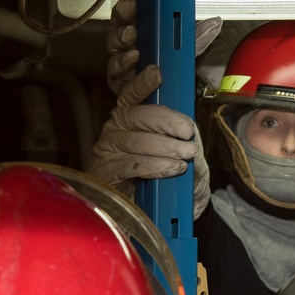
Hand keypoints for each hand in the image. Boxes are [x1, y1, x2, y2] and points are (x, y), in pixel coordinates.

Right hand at [88, 66, 210, 217]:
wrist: (162, 221)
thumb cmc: (171, 185)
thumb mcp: (188, 160)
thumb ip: (188, 141)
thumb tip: (190, 130)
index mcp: (132, 122)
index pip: (132, 95)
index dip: (141, 83)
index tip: (157, 74)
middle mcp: (115, 132)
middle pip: (134, 114)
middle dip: (164, 120)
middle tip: (186, 131)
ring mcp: (107, 153)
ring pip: (133, 139)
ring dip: (164, 147)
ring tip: (184, 156)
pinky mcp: (105, 175)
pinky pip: (128, 164)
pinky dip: (153, 165)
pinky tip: (171, 169)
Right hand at [105, 0, 222, 95]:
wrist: (170, 106)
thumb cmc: (173, 74)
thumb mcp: (189, 52)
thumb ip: (198, 38)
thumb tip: (215, 22)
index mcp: (141, 33)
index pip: (131, 9)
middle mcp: (128, 48)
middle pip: (118, 26)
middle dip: (123, 15)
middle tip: (131, 7)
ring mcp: (123, 68)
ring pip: (115, 52)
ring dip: (123, 44)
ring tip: (134, 42)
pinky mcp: (123, 89)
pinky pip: (122, 80)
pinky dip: (132, 74)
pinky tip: (141, 66)